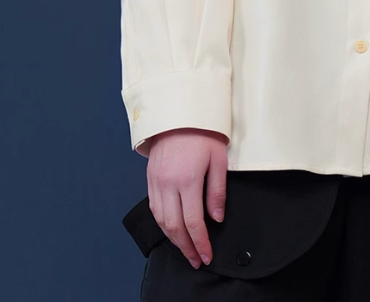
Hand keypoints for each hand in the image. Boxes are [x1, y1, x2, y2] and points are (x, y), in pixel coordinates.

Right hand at [146, 127, 228, 268]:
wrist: (179, 111)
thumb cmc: (202, 132)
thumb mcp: (218, 158)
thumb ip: (217, 191)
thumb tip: (216, 217)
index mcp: (187, 179)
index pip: (193, 222)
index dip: (200, 243)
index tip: (206, 255)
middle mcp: (168, 184)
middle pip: (175, 227)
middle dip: (186, 247)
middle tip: (196, 259)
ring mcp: (156, 182)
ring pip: (161, 221)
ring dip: (173, 239)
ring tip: (185, 249)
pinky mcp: (150, 178)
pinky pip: (154, 208)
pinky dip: (162, 223)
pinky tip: (171, 229)